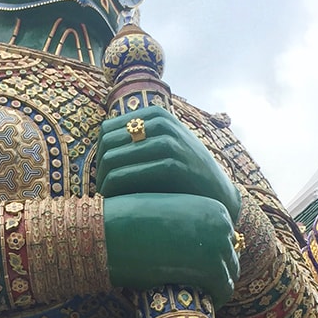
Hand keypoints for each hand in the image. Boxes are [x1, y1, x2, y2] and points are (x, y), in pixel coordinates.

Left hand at [96, 105, 240, 220]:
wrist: (218, 191)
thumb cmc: (184, 171)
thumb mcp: (165, 144)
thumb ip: (140, 138)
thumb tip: (101, 143)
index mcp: (156, 115)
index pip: (107, 130)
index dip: (100, 155)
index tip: (104, 176)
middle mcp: (161, 123)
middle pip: (107, 144)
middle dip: (100, 170)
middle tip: (102, 190)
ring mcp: (168, 143)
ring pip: (112, 159)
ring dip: (104, 183)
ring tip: (107, 198)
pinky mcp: (172, 166)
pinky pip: (126, 176)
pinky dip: (115, 191)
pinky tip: (116, 203)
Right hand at [104, 192, 239, 303]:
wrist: (111, 232)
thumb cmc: (130, 222)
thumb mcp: (168, 215)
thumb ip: (188, 228)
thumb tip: (197, 251)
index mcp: (213, 206)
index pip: (226, 238)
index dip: (213, 257)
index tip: (197, 270)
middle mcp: (222, 223)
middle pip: (230, 257)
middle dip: (217, 273)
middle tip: (199, 287)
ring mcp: (219, 245)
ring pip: (229, 275)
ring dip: (215, 287)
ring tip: (195, 296)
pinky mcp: (212, 267)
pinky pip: (224, 290)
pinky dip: (215, 299)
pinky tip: (199, 302)